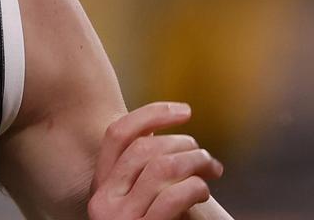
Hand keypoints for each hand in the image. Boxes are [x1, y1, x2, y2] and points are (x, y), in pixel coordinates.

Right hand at [86, 102, 222, 219]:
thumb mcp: (143, 200)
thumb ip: (144, 173)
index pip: (117, 135)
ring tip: (212, 170)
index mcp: (100, 188)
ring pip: (161, 167)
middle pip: (143, 149)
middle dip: (184, 143)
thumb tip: (162, 134)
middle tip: (206, 156)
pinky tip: (204, 190)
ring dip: (197, 162)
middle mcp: (102, 202)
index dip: (152, 115)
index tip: (185, 111)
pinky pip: (173, 196)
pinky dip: (196, 187)